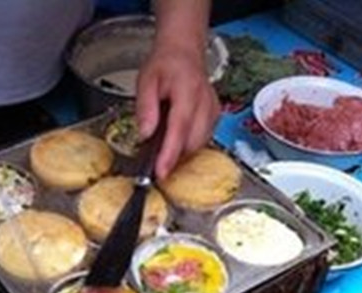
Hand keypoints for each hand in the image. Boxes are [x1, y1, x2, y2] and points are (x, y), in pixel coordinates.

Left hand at [136, 42, 219, 179]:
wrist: (183, 52)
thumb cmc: (165, 64)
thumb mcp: (146, 81)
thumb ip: (145, 108)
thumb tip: (145, 134)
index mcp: (187, 91)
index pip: (179, 128)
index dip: (170, 154)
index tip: (161, 172)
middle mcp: (204, 101)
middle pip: (192, 141)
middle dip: (174, 156)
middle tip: (154, 160)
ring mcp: (213, 109)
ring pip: (200, 143)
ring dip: (181, 150)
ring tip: (164, 143)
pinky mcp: (215, 115)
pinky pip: (204, 138)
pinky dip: (189, 143)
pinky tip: (177, 135)